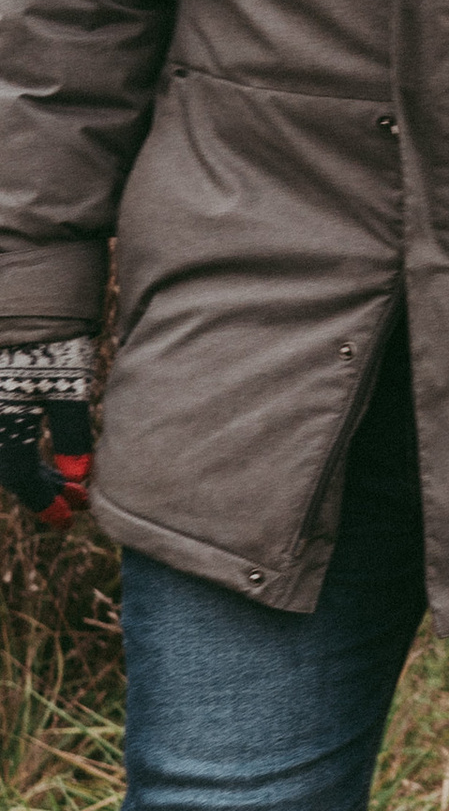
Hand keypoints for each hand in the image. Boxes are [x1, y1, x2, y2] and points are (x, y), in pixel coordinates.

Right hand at [0, 340, 95, 526]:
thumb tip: (79, 475)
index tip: (67, 520)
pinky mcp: (1, 386)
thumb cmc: (53, 338)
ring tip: (69, 479)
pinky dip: (24, 442)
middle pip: (12, 463)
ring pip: (8, 446)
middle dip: (43, 485)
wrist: (26, 290)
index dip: (44, 500)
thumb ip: (72, 436)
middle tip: (75, 500)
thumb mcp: (70, 390)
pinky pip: (7, 426)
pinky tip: (45, 450)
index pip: (19, 476)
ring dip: (34, 466)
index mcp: (5, 425)